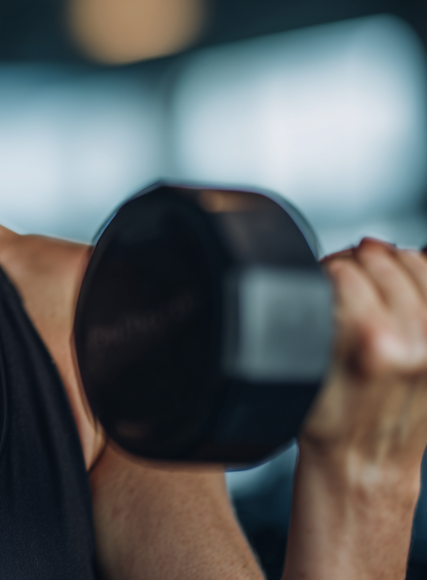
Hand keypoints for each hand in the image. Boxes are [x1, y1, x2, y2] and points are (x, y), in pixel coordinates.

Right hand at [301, 237, 426, 485]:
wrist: (363, 464)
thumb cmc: (331, 418)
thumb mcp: (308, 362)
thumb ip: (321, 310)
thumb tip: (335, 268)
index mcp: (373, 342)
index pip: (345, 269)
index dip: (326, 268)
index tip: (321, 276)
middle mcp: (415, 342)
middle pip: (383, 260)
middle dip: (357, 260)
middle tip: (344, 271)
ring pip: (416, 265)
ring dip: (391, 260)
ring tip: (374, 270)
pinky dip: (420, 274)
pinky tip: (406, 280)